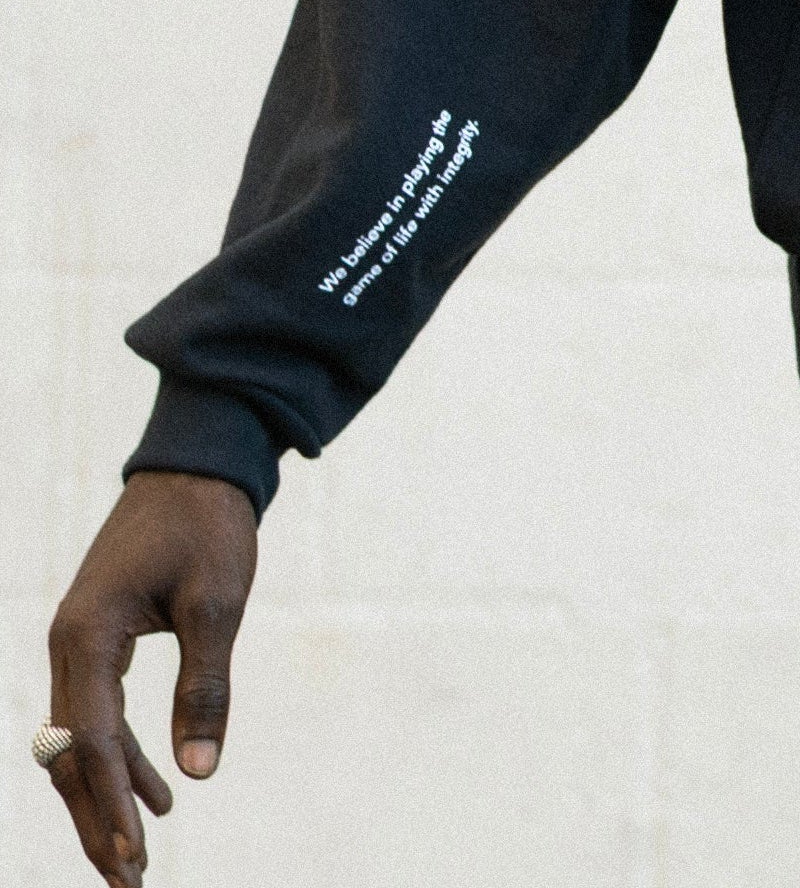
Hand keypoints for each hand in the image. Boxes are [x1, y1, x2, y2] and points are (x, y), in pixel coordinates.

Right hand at [43, 472, 258, 884]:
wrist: (198, 465)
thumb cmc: (210, 525)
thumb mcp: (219, 602)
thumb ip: (206, 686)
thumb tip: (202, 774)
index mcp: (87, 634)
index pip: (91, 739)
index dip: (111, 800)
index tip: (134, 853)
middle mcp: (68, 645)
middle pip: (71, 756)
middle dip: (96, 821)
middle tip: (130, 882)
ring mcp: (77, 646)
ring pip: (79, 744)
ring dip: (106, 798)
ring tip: (139, 857)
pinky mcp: (96, 644)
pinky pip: (97, 718)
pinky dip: (121, 759)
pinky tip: (158, 792)